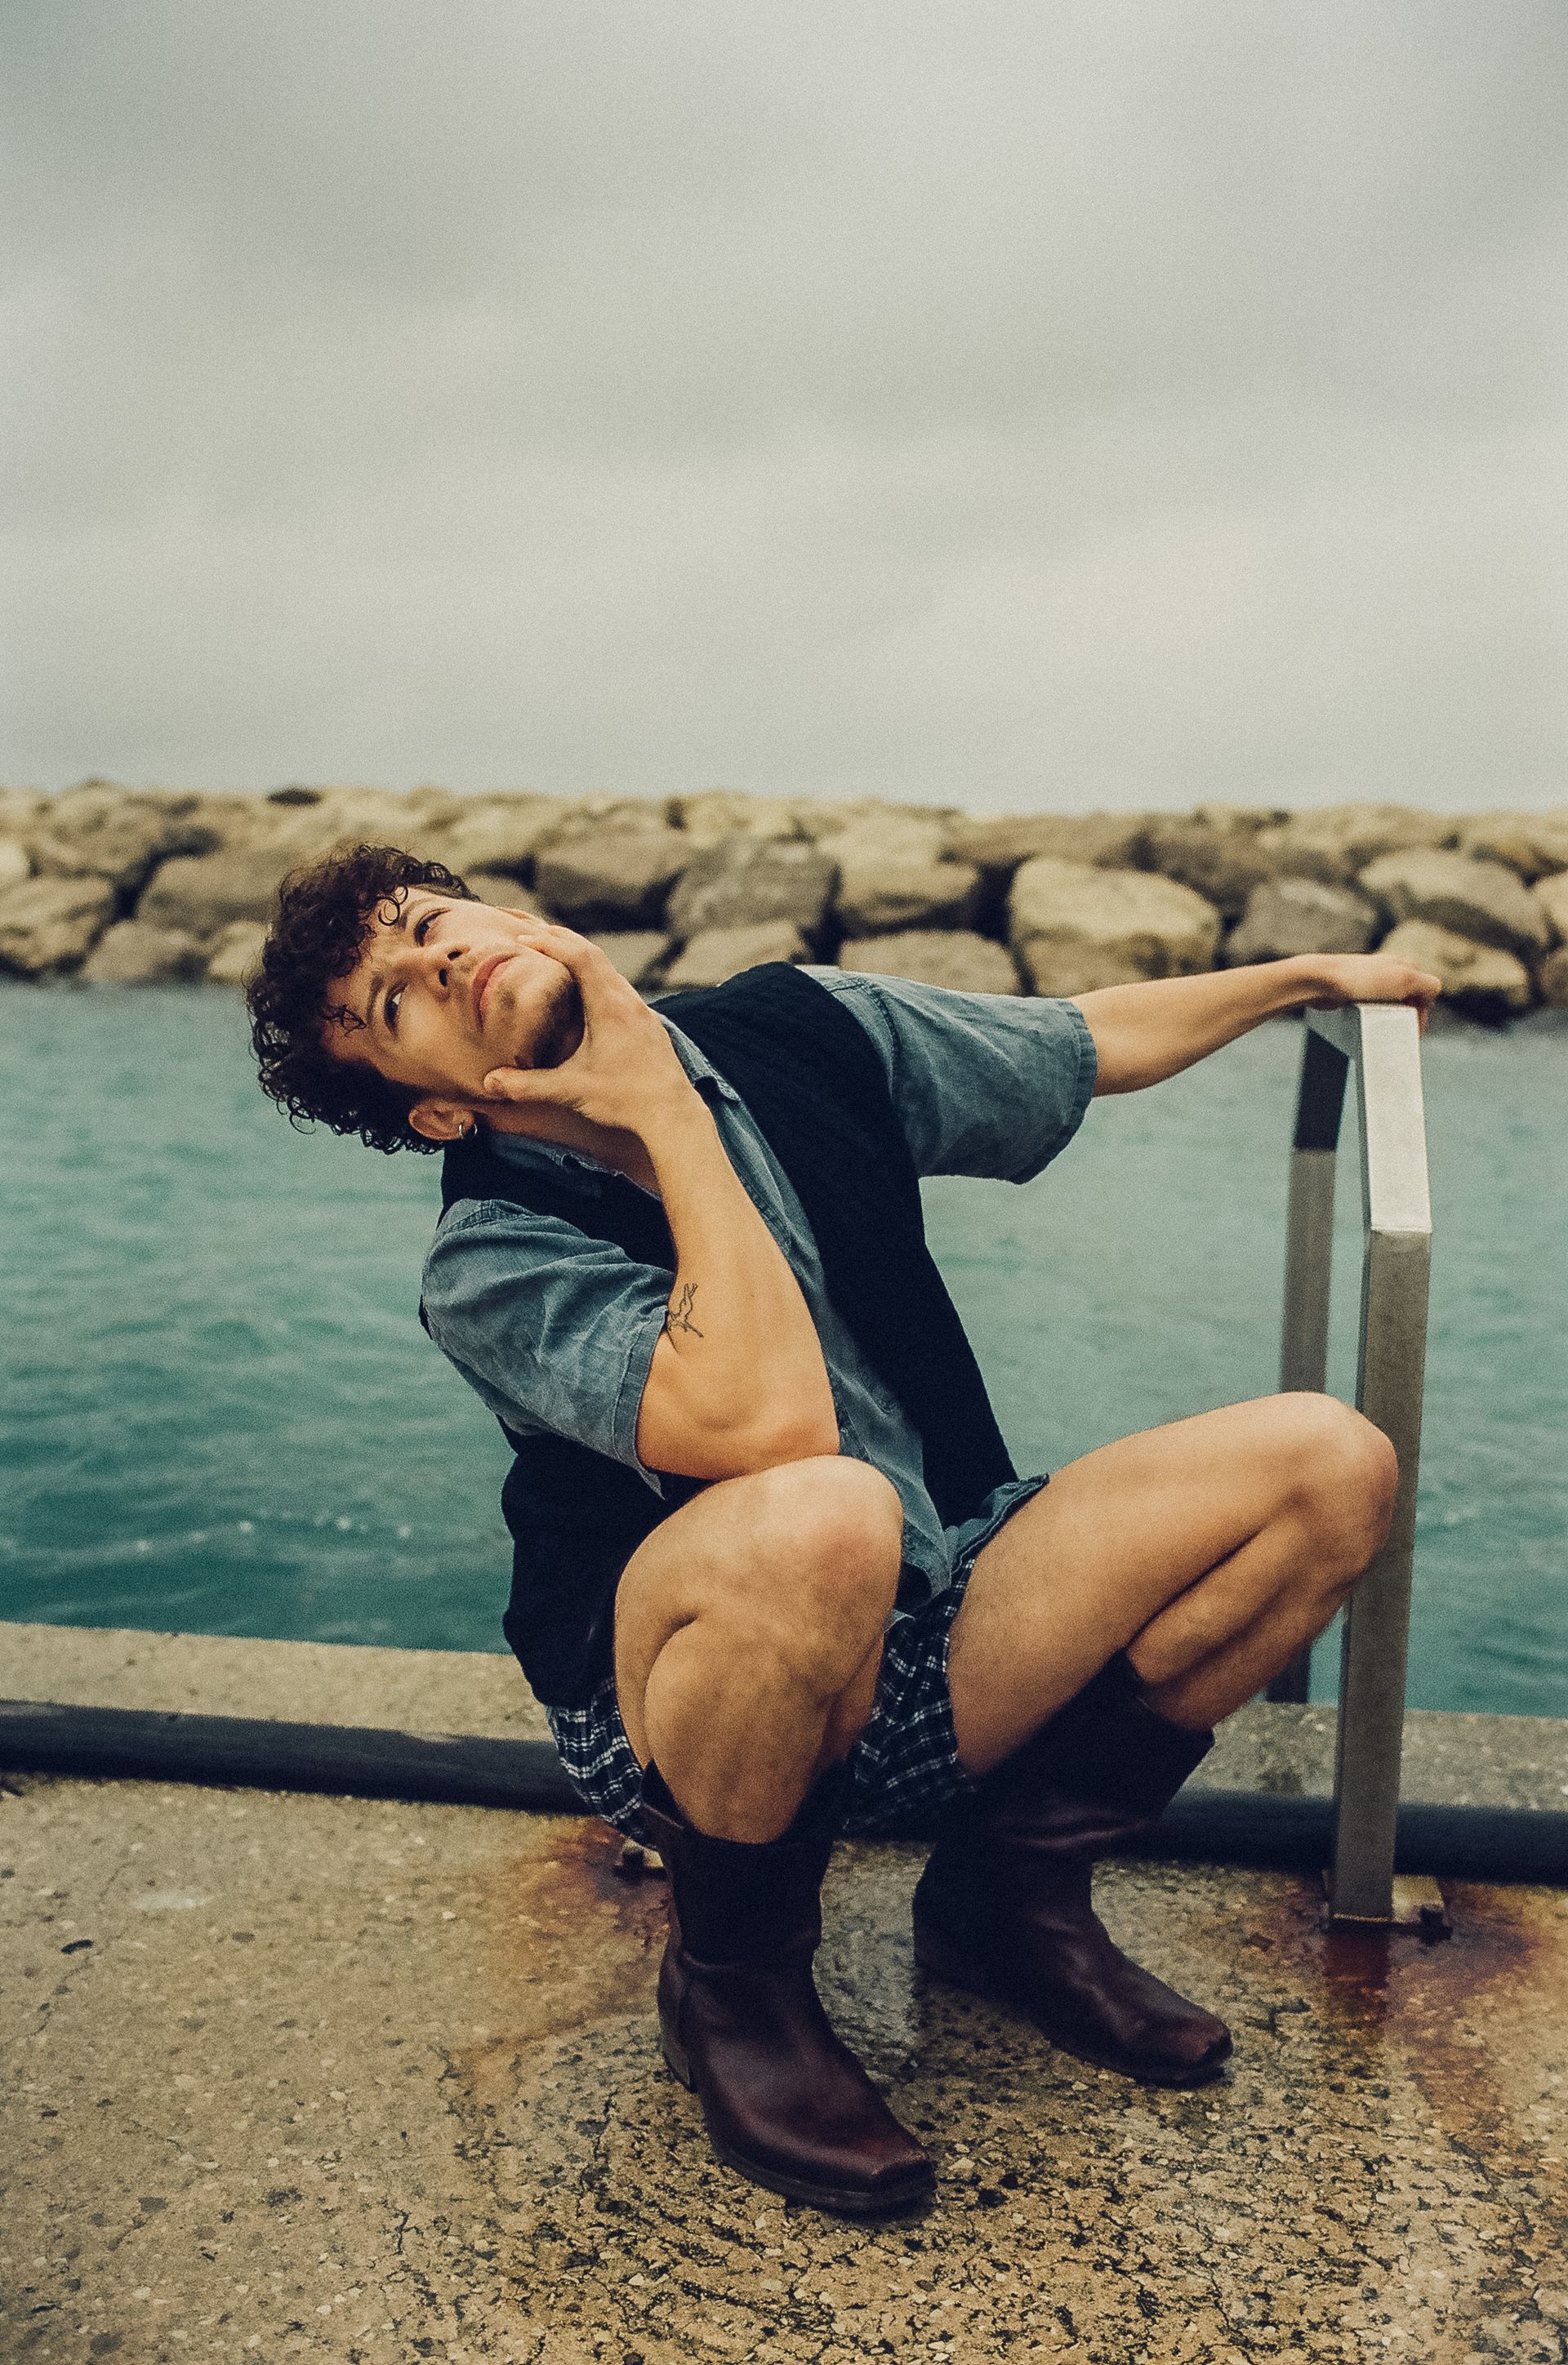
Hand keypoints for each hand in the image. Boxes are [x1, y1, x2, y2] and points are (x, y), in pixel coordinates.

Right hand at [477, 919, 696, 1135]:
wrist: (674, 1115)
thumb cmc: (625, 1100)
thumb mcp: (570, 1091)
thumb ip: (527, 1085)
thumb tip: (489, 1082)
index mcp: (610, 1007)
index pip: (580, 957)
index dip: (550, 944)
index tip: (524, 938)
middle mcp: (629, 1002)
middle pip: (596, 955)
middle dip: (564, 941)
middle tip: (536, 933)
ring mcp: (643, 1012)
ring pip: (611, 971)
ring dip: (584, 958)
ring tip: (559, 956)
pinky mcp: (649, 1026)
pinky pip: (621, 989)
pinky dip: (599, 979)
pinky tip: (590, 995)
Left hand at [1297, 953, 1443, 1032]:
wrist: (1321, 981)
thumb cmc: (1361, 980)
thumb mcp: (1404, 980)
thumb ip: (1427, 985)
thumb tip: (1432, 994)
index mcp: (1405, 965)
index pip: (1427, 991)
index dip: (1423, 1012)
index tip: (1413, 1029)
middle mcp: (1390, 969)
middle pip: (1411, 998)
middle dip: (1407, 1014)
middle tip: (1398, 1029)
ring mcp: (1372, 979)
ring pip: (1392, 1003)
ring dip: (1391, 1015)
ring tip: (1381, 1021)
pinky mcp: (1356, 990)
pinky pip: (1374, 1005)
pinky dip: (1375, 1014)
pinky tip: (1367, 1017)